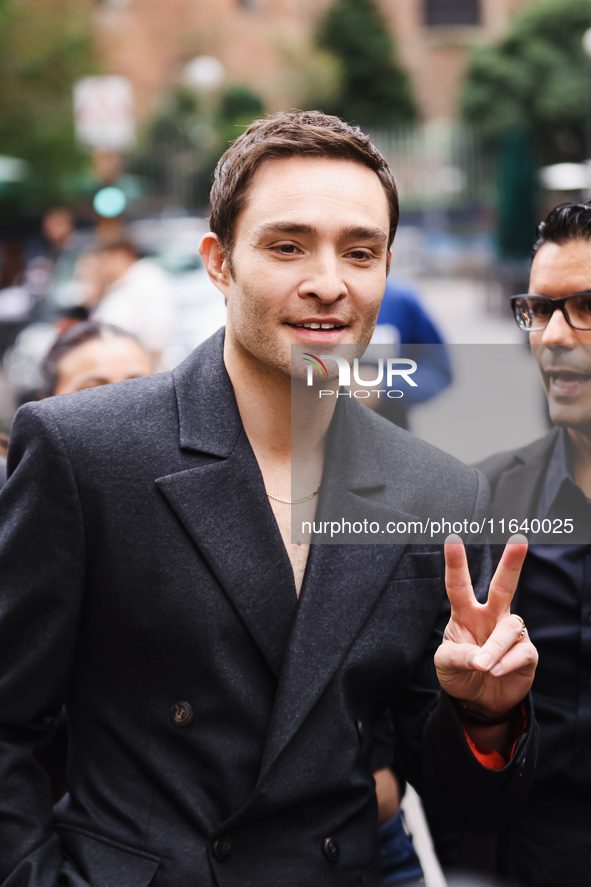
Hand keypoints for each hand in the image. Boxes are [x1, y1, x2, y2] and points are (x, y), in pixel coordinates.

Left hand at [434, 534, 537, 717]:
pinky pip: (520, 651)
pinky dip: (505, 663)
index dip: (455, 563)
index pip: (459, 585)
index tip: (452, 539)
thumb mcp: (444, 665)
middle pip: (503, 586)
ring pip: (509, 627)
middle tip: (520, 540)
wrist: (480, 702)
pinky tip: (494, 672)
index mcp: (465, 613)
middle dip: (511, 563)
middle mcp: (490, 616)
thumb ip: (455, 656)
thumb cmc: (460, 673)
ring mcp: (509, 633)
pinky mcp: (526, 653)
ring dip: (494, 648)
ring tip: (482, 667)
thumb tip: (478, 657)